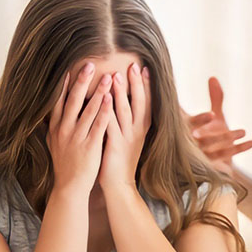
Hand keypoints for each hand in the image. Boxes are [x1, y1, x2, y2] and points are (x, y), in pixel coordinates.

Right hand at [47, 62, 112, 195]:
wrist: (69, 187)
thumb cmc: (65, 165)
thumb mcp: (54, 144)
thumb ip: (53, 127)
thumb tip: (49, 113)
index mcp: (56, 128)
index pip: (59, 102)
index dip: (64, 85)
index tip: (70, 69)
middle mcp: (64, 130)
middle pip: (73, 101)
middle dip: (81, 81)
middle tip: (90, 64)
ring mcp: (77, 137)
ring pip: (88, 110)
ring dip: (98, 92)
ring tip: (108, 76)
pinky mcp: (90, 146)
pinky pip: (98, 125)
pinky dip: (103, 111)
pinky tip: (110, 99)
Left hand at [98, 63, 150, 190]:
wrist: (119, 185)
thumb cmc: (120, 161)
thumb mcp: (128, 139)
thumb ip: (127, 122)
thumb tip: (122, 103)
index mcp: (140, 129)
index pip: (147, 103)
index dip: (147, 86)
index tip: (144, 69)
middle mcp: (137, 132)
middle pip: (139, 103)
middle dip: (136, 84)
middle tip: (133, 65)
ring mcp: (127, 138)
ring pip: (125, 111)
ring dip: (121, 93)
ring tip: (117, 75)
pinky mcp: (116, 146)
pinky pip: (112, 124)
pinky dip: (108, 110)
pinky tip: (104, 98)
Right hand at [184, 77, 251, 174]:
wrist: (220, 158)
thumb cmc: (215, 132)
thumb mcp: (216, 116)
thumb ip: (215, 98)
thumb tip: (213, 77)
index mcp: (191, 130)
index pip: (192, 124)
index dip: (201, 120)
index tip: (212, 114)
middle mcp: (194, 145)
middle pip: (202, 140)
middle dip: (210, 135)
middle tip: (221, 128)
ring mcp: (204, 157)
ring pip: (214, 149)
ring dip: (228, 140)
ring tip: (242, 131)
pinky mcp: (215, 165)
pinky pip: (228, 157)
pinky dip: (241, 148)